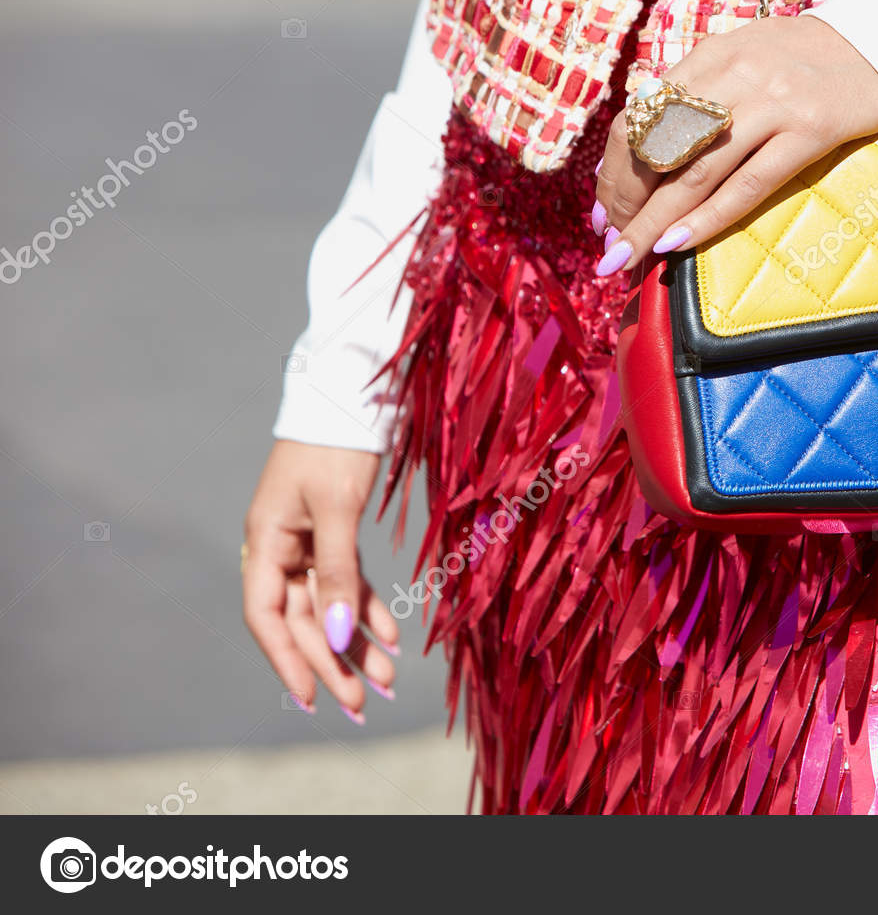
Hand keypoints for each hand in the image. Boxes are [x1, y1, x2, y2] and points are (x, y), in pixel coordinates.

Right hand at [242, 440, 397, 723]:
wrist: (352, 395)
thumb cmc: (336, 445)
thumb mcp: (337, 509)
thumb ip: (337, 573)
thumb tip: (340, 635)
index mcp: (265, 541)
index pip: (267, 616)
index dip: (287, 661)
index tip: (313, 698)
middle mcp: (280, 547)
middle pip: (302, 619)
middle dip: (332, 662)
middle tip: (363, 704)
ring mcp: (306, 541)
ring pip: (330, 605)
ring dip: (356, 643)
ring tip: (387, 681)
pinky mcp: (333, 532)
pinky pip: (347, 582)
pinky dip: (367, 609)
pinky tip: (390, 638)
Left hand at [591, 15, 877, 274]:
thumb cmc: (813, 59)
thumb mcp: (748, 56)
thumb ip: (703, 92)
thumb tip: (650, 151)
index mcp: (711, 55)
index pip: (641, 117)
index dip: (615, 169)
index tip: (604, 210)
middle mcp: (734, 75)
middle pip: (657, 145)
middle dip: (625, 202)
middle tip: (610, 245)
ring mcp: (772, 103)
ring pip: (696, 171)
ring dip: (653, 220)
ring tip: (629, 257)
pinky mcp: (809, 131)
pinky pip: (748, 184)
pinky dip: (707, 218)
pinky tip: (678, 244)